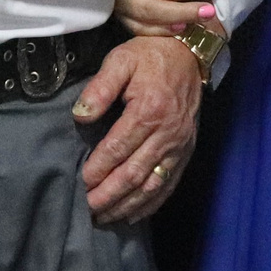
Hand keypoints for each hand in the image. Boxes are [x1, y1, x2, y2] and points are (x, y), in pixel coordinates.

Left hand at [73, 36, 203, 224]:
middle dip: (108, 195)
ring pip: (152, 185)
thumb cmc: (150, 56)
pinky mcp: (186, 150)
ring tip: (104, 218)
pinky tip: (133, 215)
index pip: (118, 149)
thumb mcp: (121, 60)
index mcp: (149, 110)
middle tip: (87, 210)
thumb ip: (100, 88)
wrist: (191, 53)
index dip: (97, 169)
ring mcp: (179, 145)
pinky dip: (151, 204)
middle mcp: (167, 133)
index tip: (80, 182)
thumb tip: (80, 116)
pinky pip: (169, 184)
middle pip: (134, 173)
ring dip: (127, 205)